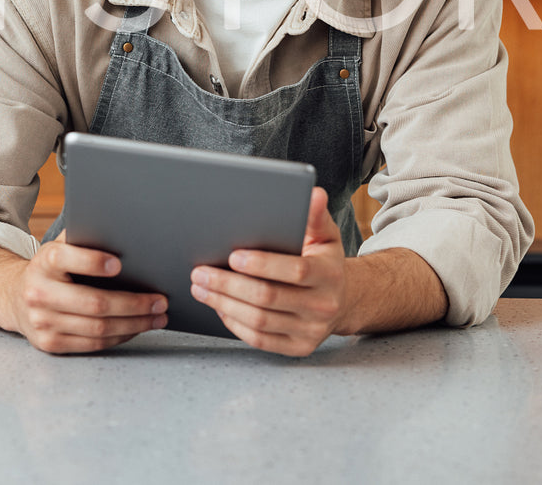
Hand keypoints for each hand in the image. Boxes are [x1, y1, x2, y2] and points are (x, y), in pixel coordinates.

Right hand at [4, 233, 168, 353]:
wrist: (15, 298)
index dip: (93, 262)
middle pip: (94, 303)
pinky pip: (93, 344)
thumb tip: (124, 232)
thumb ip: (83, 239)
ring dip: (134, 324)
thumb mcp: (59, 248)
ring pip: (98, 328)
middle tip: (160, 300)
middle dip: (133, 303)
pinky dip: (120, 336)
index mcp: (44, 262)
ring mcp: (43, 322)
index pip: (66, 259)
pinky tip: (137, 328)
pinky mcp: (50, 343)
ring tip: (158, 316)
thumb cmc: (51, 269)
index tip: (120, 264)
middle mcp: (39, 292)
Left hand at [189, 186, 347, 356]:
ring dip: (224, 304)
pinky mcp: (297, 348)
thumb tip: (312, 193)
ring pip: (259, 321)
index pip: (296, 271)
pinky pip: (259, 340)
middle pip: (268, 298)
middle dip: (229, 284)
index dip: (262, 264)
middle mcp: (323, 306)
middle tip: (200, 272)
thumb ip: (315, 216)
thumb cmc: (323, 262)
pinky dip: (234, 323)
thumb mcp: (325, 236)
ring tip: (200, 288)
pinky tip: (219, 307)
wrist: (342, 301)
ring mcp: (310, 331)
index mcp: (330, 275)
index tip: (232, 256)